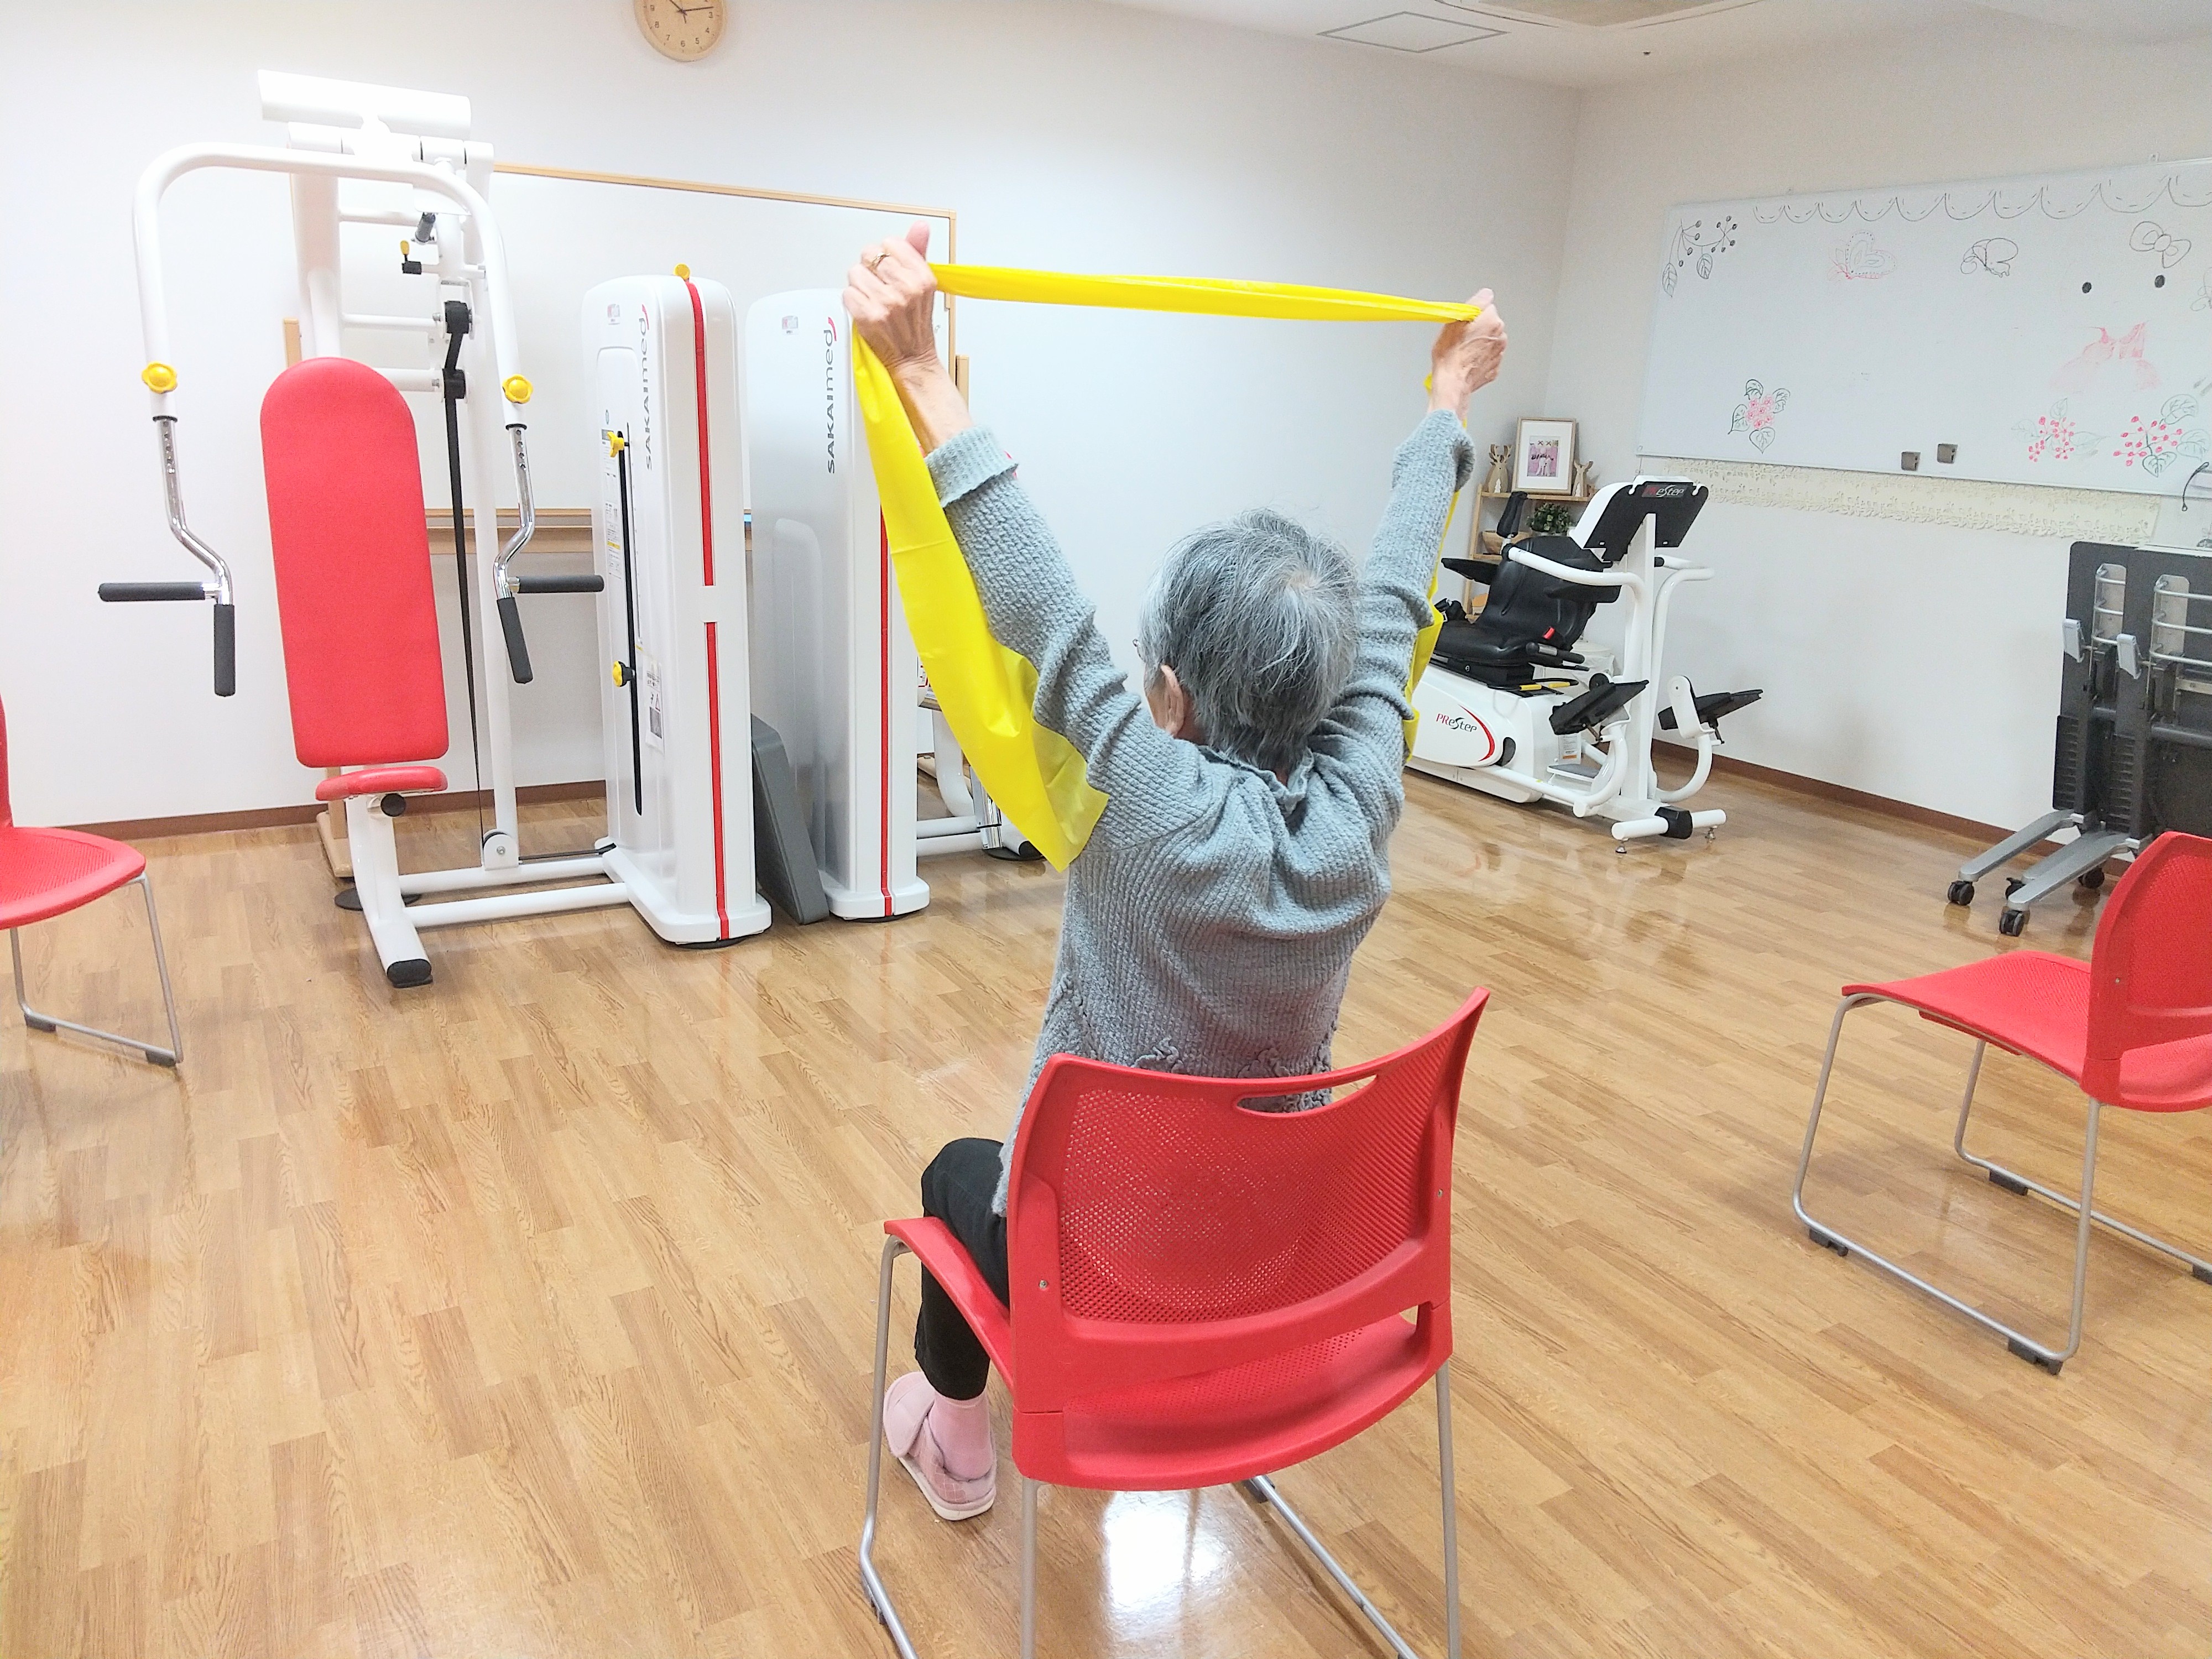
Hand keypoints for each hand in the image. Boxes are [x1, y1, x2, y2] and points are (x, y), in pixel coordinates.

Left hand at [845, 222, 941, 379]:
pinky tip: (866, 310)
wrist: (913, 357)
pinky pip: (847, 294)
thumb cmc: (916, 322)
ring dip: (860, 286)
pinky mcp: (869, 316)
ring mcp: (887, 302)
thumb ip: (918, 251)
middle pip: (869, 255)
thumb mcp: (924, 284)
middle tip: (880, 287)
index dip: (885, 256)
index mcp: (922, 276)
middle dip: (870, 269)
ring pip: (855, 273)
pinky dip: (852, 302)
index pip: (890, 243)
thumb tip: (920, 226)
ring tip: (873, 299)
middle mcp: (906, 288)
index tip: (890, 271)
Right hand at [1428, 289, 1505, 419]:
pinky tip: (1468, 360)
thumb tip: (1486, 294)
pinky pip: (1487, 355)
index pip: (1486, 305)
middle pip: (1489, 322)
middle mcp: (1500, 336)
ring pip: (1488, 339)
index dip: (1472, 313)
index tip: (1463, 322)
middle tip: (1460, 337)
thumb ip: (1475, 303)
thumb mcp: (1455, 321)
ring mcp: (1498, 353)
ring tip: (1463, 350)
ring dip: (1479, 342)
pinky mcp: (1494, 367)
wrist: (1452, 383)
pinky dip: (1479, 356)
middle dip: (1477, 327)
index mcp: (1492, 321)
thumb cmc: (1450, 356)